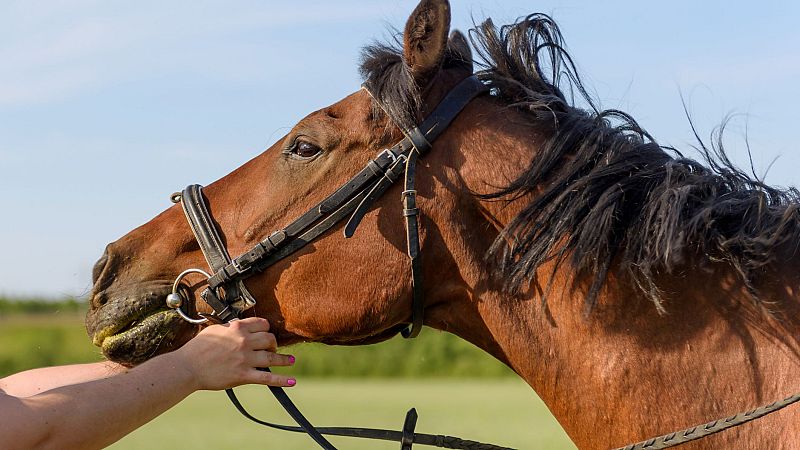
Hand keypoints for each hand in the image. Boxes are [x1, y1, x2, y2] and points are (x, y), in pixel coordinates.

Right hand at [175, 317, 295, 390]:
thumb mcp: (214, 330)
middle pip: (270, 339)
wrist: (188, 367)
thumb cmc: (198, 348)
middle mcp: (244, 342)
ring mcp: (245, 359)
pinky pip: (268, 378)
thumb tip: (240, 325)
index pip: (262, 324)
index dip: (265, 328)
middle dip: (272, 343)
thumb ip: (230, 327)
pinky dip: (282, 380)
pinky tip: (293, 381)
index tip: (265, 333)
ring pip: (272, 357)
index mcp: (237, 328)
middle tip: (271, 348)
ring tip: (291, 361)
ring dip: (284, 359)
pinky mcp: (244, 376)